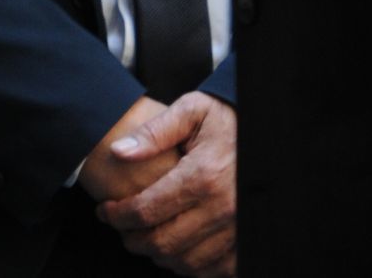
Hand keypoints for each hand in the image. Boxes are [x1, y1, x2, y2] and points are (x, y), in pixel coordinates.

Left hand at [97, 92, 236, 276]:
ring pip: (186, 261)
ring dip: (158, 255)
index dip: (117, 216)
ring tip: (144, 236)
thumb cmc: (225, 119)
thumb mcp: (190, 111)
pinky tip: (176, 248)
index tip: (104, 211)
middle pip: (163, 242)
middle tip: (120, 227)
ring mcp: (238, 228)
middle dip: (132, 239)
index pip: (146, 209)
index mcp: (203, 175)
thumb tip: (118, 152)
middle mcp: (223, 207)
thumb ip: (153, 132)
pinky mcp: (248, 240)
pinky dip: (190, 266)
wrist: (267, 132)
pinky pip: (214, 269)